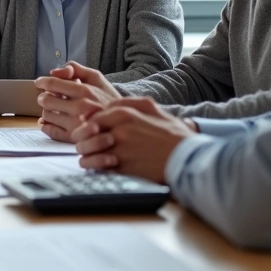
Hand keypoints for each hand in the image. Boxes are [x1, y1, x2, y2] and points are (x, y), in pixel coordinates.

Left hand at [35, 62, 120, 142]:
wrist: (125, 122)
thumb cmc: (107, 98)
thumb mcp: (96, 78)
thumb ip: (76, 69)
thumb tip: (54, 71)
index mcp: (84, 91)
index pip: (53, 84)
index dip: (42, 82)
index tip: (39, 83)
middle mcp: (80, 108)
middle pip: (46, 100)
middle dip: (44, 97)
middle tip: (47, 97)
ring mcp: (77, 124)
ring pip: (46, 116)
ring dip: (47, 111)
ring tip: (54, 110)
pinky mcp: (76, 138)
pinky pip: (51, 131)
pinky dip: (46, 126)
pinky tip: (48, 122)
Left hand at [69, 97, 196, 182]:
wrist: (188, 158)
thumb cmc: (172, 133)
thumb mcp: (152, 107)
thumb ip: (128, 101)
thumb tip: (108, 104)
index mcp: (124, 113)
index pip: (90, 115)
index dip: (86, 123)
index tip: (88, 128)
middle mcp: (118, 130)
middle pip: (83, 133)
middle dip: (82, 138)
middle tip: (85, 142)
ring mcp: (118, 150)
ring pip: (85, 151)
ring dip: (86, 153)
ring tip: (91, 155)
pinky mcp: (122, 168)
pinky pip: (95, 167)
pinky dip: (94, 166)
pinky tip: (101, 165)